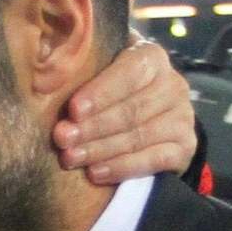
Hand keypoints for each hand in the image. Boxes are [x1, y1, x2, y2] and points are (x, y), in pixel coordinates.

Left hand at [55, 37, 197, 184]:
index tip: (73, 109)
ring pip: (139, 136)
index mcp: (151, 57)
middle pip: (131, 109)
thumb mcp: (104, 66)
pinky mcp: (185, 147)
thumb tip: (45, 64)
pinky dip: (123, 168)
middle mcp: (173, 85)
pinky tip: (96, 173)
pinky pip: (154, 160)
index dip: (100, 92)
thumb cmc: (115, 87)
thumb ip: (83, 63)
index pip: (128, 73)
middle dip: (93, 127)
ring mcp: (182, 117)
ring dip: (101, 150)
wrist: (156, 117)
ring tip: (70, 158)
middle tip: (62, 139)